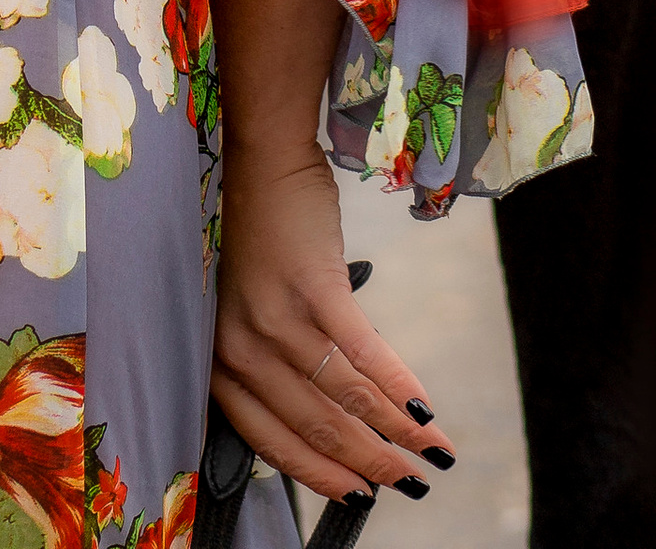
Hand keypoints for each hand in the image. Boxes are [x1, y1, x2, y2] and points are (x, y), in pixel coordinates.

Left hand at [212, 142, 454, 508]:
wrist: (261, 157)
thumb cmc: (259, 235)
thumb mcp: (247, 311)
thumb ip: (273, 366)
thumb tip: (331, 425)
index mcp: (222, 359)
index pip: (271, 441)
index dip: (321, 477)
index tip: (359, 498)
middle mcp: (242, 347)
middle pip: (315, 426)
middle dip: (370, 464)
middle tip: (411, 485)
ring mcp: (276, 317)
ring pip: (344, 398)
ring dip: (396, 433)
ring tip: (433, 452)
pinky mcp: (313, 286)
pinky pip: (364, 353)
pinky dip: (399, 388)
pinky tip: (426, 409)